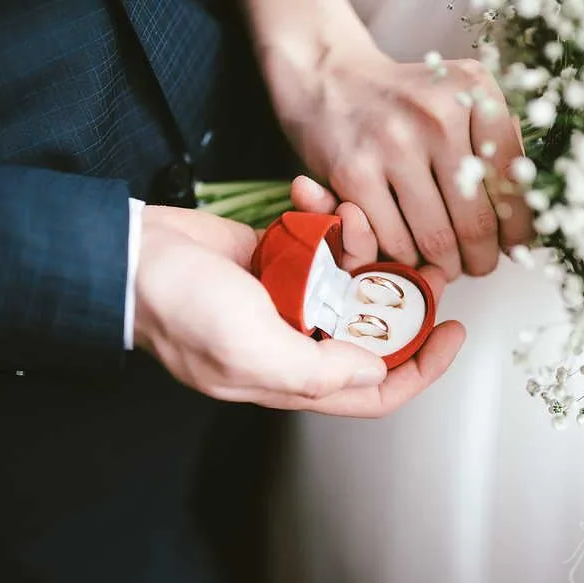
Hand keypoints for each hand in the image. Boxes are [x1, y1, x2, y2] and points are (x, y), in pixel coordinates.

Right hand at [133, 176, 465, 416]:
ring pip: (351, 278)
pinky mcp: (276, 257)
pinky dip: (319, 215)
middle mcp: (299, 341)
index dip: (422, 369)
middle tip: (426, 264)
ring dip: (361, 243)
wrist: (131, 255)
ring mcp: (289, 297)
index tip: (452, 333)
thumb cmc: (182, 309)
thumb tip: (374, 372)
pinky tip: (308, 191)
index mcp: (295, 377)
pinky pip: (317, 240)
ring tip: (352, 212)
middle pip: (373, 330)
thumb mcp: (251, 353)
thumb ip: (318, 372)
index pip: (375, 389)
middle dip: (404, 298)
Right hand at [263, 43, 533, 280]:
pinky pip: (393, 242)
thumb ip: (498, 146)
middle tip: (479, 265)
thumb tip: (526, 223)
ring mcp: (393, 145)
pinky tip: (409, 251)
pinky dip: (404, 259)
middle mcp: (437, 116)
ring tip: (446, 263)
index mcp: (475, 93)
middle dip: (482, 258)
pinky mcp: (355, 173)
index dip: (518, 229)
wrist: (331, 80)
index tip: (514, 248)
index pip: (513, 184)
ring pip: (436, 240)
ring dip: (445, 266)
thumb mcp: (462, 101)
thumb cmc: (407, 103)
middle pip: (477, 221)